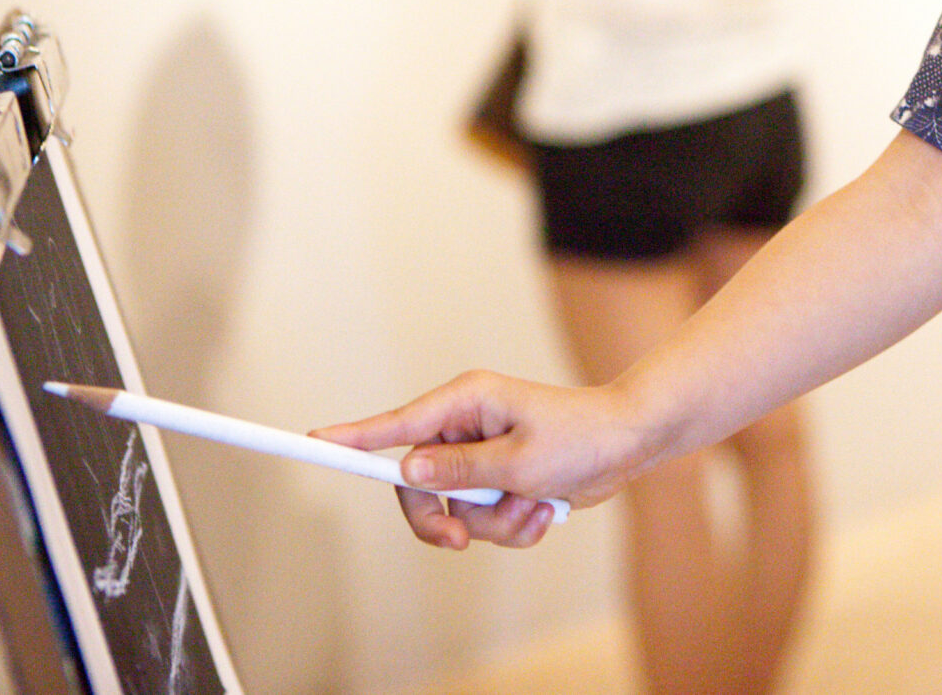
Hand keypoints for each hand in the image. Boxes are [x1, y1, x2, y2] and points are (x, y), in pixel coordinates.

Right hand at [313, 369, 652, 550]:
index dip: (352, 437)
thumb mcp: (518, 460)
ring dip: (496, 521)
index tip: (312, 443)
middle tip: (461, 540)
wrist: (629, 444)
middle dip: (443, 519)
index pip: (396, 424)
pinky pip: (485, 520)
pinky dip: (514, 524)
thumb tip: (407, 471)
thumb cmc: (581, 437)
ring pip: (455, 511)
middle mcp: (466, 426)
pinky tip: (545, 508)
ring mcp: (481, 455)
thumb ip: (459, 470)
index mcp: (465, 402)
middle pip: (416, 484)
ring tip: (535, 504)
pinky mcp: (499, 480)